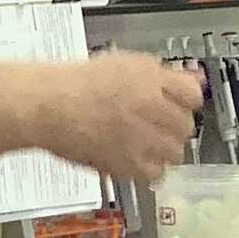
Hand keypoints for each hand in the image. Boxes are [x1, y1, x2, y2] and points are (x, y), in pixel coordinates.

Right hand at [40, 52, 203, 184]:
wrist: (46, 105)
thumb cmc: (74, 84)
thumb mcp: (124, 63)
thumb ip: (163, 73)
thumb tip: (193, 77)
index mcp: (151, 79)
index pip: (193, 94)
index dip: (184, 101)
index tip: (177, 105)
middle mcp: (151, 108)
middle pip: (185, 125)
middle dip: (173, 126)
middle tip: (157, 126)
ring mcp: (141, 137)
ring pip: (175, 152)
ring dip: (163, 149)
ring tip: (144, 144)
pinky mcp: (127, 163)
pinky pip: (155, 173)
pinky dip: (148, 169)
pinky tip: (135, 159)